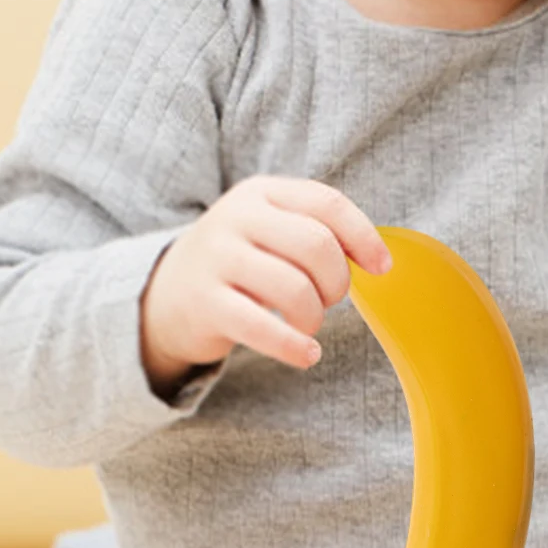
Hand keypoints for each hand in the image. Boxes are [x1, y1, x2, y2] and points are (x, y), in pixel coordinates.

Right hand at [139, 175, 392, 392]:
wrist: (165, 295)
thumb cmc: (238, 264)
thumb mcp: (270, 231)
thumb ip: (317, 232)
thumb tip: (378, 258)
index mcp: (261, 193)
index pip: (327, 203)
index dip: (364, 237)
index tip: (382, 268)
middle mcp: (237, 217)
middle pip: (316, 245)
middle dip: (337, 282)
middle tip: (329, 301)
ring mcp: (217, 258)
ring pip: (295, 288)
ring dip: (314, 317)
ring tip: (307, 326)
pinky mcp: (205, 303)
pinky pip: (263, 327)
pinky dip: (294, 346)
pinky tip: (306, 354)